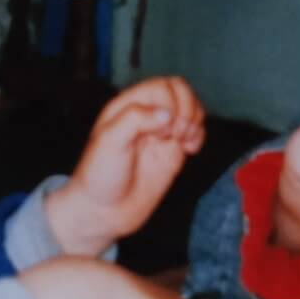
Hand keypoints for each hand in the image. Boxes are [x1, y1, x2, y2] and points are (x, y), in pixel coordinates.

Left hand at [45, 77, 205, 256]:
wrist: (104, 211)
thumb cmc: (99, 176)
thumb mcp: (109, 141)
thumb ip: (135, 119)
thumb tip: (168, 114)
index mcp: (128, 106)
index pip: (162, 86)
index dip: (171, 104)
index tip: (163, 130)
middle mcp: (147, 115)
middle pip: (181, 91)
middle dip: (188, 108)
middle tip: (179, 132)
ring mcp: (161, 132)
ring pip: (191, 108)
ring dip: (196, 120)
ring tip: (184, 141)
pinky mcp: (172, 151)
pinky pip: (195, 131)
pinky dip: (200, 136)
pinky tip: (190, 149)